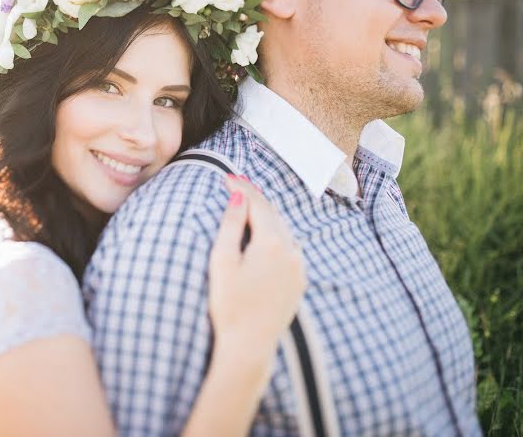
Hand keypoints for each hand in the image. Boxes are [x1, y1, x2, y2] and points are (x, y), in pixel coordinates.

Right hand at [207, 175, 306, 360]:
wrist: (250, 346)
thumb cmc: (229, 305)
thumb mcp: (223, 261)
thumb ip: (231, 226)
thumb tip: (238, 198)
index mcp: (271, 243)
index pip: (257, 204)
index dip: (241, 189)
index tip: (227, 176)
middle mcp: (291, 251)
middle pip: (273, 214)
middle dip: (255, 197)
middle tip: (237, 181)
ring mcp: (298, 267)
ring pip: (283, 229)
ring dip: (266, 214)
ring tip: (250, 202)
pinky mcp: (298, 281)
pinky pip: (289, 247)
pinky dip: (276, 233)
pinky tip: (265, 232)